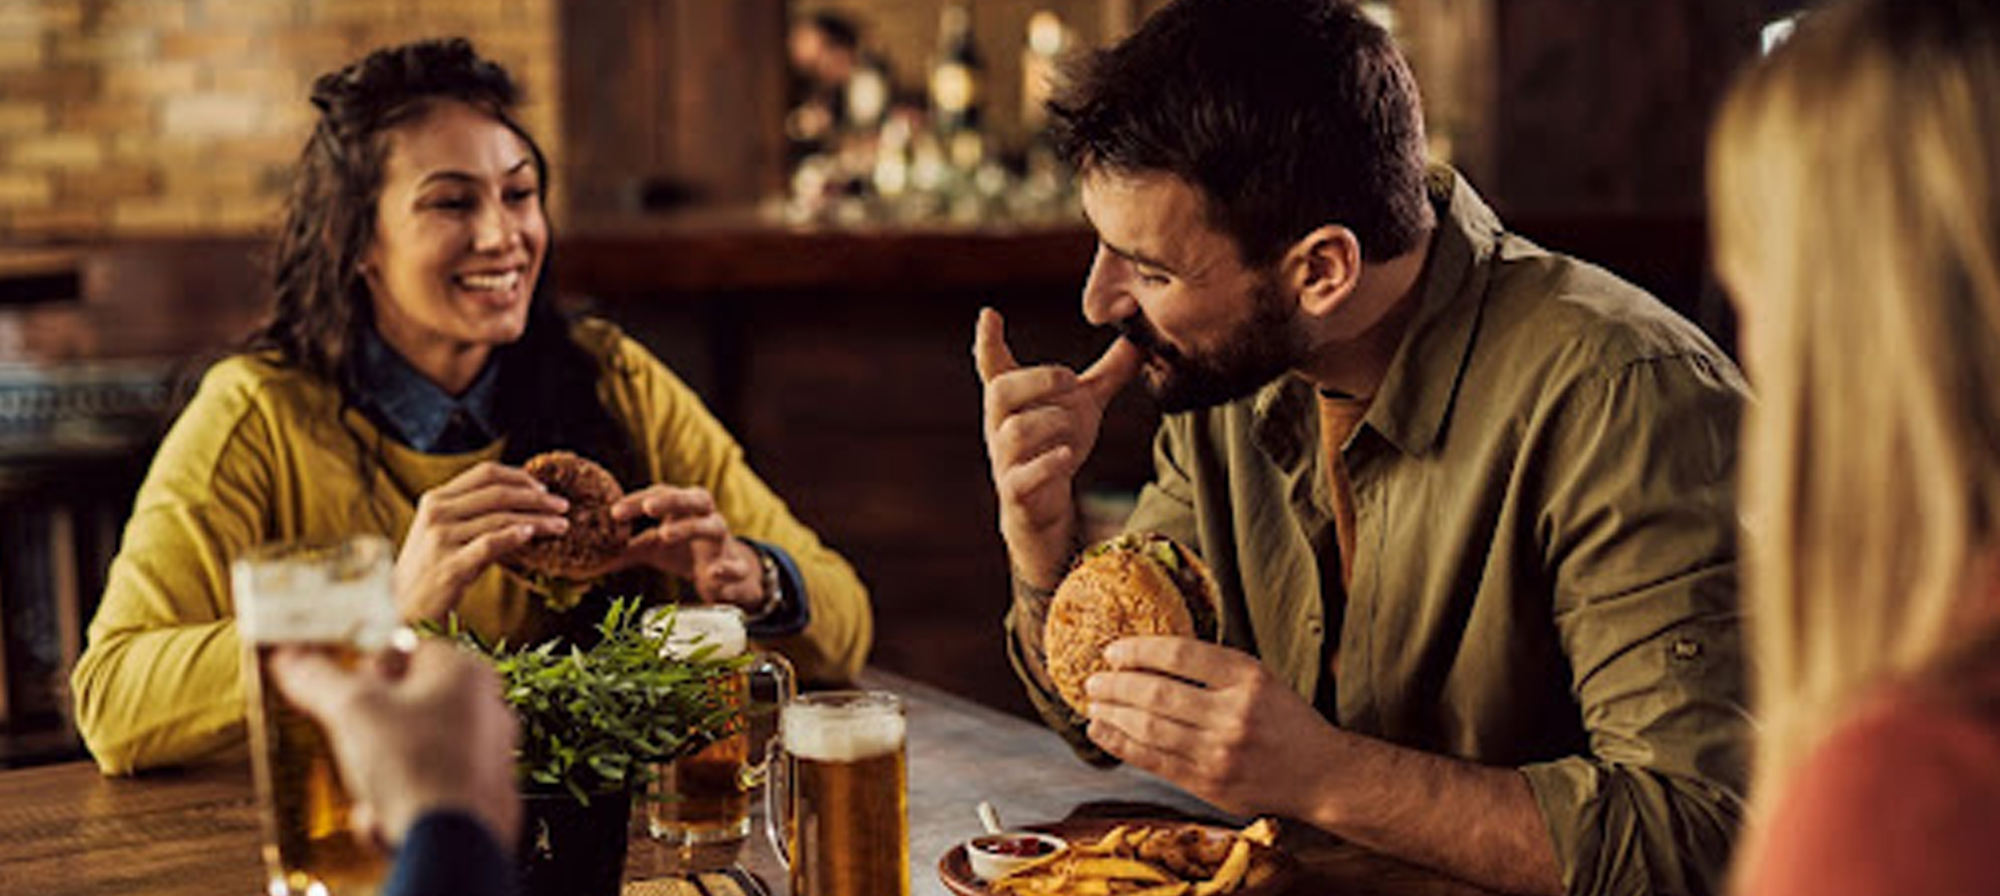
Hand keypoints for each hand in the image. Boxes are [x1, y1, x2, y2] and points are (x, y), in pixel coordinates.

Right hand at [266, 640, 520, 851]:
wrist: (451, 844)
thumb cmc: (415, 765)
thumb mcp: (351, 711)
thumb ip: (318, 677)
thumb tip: (291, 655)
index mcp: (467, 672)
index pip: (407, 649)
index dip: (366, 668)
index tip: (341, 689)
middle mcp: (487, 710)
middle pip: (409, 705)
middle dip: (369, 731)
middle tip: (351, 744)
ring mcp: (488, 756)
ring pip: (414, 754)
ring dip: (379, 775)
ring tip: (368, 792)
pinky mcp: (481, 799)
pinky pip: (426, 792)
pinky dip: (399, 804)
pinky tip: (384, 820)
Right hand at [395, 462, 569, 621]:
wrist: (403, 611)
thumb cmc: (431, 572)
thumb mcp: (447, 535)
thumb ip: (475, 516)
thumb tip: (524, 506)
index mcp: (435, 500)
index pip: (484, 473)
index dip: (519, 476)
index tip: (543, 488)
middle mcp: (437, 514)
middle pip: (498, 493)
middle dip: (536, 498)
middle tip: (562, 505)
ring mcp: (441, 540)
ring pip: (500, 518)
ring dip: (537, 520)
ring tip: (561, 525)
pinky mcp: (450, 566)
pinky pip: (489, 544)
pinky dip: (513, 536)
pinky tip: (533, 535)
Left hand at [610, 486, 767, 610]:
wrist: (724, 576)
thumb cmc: (684, 552)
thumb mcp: (653, 549)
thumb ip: (626, 549)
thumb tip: (590, 558)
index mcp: (684, 509)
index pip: (660, 495)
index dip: (637, 501)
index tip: (614, 514)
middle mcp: (706, 518)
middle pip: (694, 499)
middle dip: (672, 500)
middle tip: (647, 507)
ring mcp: (722, 542)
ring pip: (713, 526)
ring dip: (690, 527)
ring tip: (665, 535)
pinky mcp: (734, 567)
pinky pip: (734, 566)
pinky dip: (727, 569)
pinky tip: (714, 574)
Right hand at [973, 307, 1142, 588]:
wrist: (1043, 508)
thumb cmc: (1056, 445)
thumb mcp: (1084, 406)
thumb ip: (1107, 374)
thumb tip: (1139, 338)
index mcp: (1012, 400)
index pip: (991, 365)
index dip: (988, 341)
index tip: (989, 315)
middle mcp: (1000, 426)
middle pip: (1000, 391)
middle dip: (1038, 380)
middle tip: (1071, 380)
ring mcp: (1004, 459)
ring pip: (1016, 431)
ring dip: (1052, 423)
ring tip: (1074, 430)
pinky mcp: (1015, 490)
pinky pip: (1023, 475)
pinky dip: (1046, 464)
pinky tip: (1066, 456)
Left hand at [1084, 637, 1337, 819]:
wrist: (1320, 774)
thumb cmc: (1286, 720)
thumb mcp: (1261, 678)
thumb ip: (1213, 667)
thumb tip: (1147, 655)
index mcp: (1248, 678)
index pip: (1179, 656)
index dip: (1138, 650)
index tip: (1113, 650)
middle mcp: (1234, 714)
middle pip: (1157, 694)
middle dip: (1116, 684)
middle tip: (1093, 679)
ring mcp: (1220, 753)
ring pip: (1150, 729)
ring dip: (1112, 714)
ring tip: (1093, 703)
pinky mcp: (1210, 784)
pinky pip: (1154, 762)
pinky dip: (1121, 745)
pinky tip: (1102, 731)